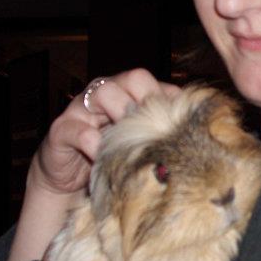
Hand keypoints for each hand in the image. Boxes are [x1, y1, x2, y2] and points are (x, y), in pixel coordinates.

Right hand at [5, 68, 179, 260]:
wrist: (70, 182)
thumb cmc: (112, 158)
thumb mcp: (139, 143)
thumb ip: (160, 131)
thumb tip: (199, 132)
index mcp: (127, 93)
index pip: (152, 81)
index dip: (168, 97)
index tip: (182, 121)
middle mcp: (105, 93)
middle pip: (132, 78)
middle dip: (148, 101)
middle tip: (154, 128)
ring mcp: (81, 110)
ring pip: (103, 93)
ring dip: (121, 116)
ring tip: (131, 139)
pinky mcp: (62, 131)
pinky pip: (77, 129)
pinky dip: (92, 141)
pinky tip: (102, 154)